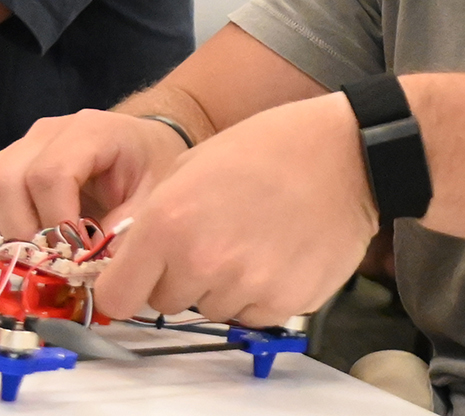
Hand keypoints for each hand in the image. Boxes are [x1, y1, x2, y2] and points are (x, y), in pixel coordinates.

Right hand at [0, 109, 191, 245]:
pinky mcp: (0, 162)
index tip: (73, 253)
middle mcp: (45, 134)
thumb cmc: (151, 169)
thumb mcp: (158, 196)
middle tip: (48, 261)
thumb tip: (94, 268)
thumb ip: (130, 229)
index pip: (50, 174)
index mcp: (90, 133)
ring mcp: (18, 146)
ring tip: (21, 254)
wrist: (142, 143)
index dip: (54, 221)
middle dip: (21, 233)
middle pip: (4, 181)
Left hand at [90, 93, 378, 326]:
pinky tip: (280, 255)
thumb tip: (138, 259)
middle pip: (165, 303)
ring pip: (212, 309)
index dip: (128, 285)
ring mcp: (245, 287)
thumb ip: (157, 218)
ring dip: (224, 286)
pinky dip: (262, 295)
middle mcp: (200, 263)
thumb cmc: (269, 149)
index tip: (142, 276)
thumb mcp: (193, 164)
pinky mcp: (284, 303)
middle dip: (180, 279)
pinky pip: (253, 315)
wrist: (347, 155)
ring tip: (255, 242)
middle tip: (215, 241)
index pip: (117, 296)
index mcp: (167, 224)